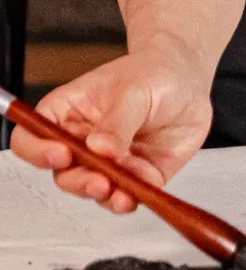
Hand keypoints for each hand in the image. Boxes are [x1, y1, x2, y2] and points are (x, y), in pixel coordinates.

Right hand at [9, 46, 213, 213]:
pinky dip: (129, 199)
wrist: (190, 77)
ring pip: (92, 189)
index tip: (61, 154)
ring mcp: (108, 163)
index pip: (32, 137)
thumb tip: (99, 149)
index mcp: (68, 112)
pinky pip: (126, 196)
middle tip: (98, 180)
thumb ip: (117, 120)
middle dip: (78, 181)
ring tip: (120, 193)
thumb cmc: (154, 71)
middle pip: (62, 172)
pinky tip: (135, 195)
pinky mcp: (136, 176)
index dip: (37, 150)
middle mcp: (83, 142)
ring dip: (104, 195)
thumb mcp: (134, 88)